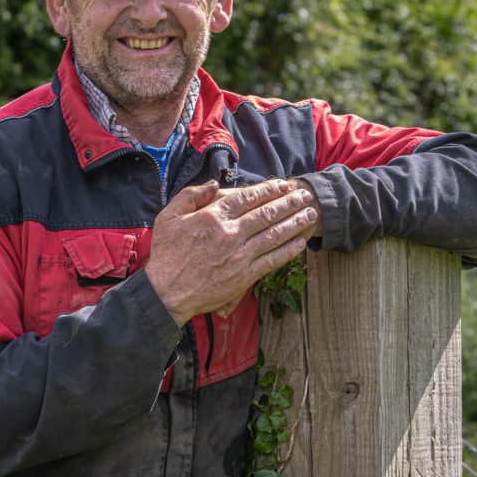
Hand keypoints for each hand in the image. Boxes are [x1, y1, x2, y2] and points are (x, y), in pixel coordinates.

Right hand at [145, 178, 318, 326]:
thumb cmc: (166, 254)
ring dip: (295, 223)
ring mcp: (239, 256)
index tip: (282, 185)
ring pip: (273, 235)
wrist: (166, 292)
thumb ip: (191, 195)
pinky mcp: (243, 276)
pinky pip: (271, 260)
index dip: (268, 190)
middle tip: (304, 196)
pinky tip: (301, 243)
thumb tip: (215, 184)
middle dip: (288, 203)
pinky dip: (288, 251)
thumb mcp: (169, 216)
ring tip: (310, 214)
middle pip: (266, 213)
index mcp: (213, 216)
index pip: (247, 198)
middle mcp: (230, 233)